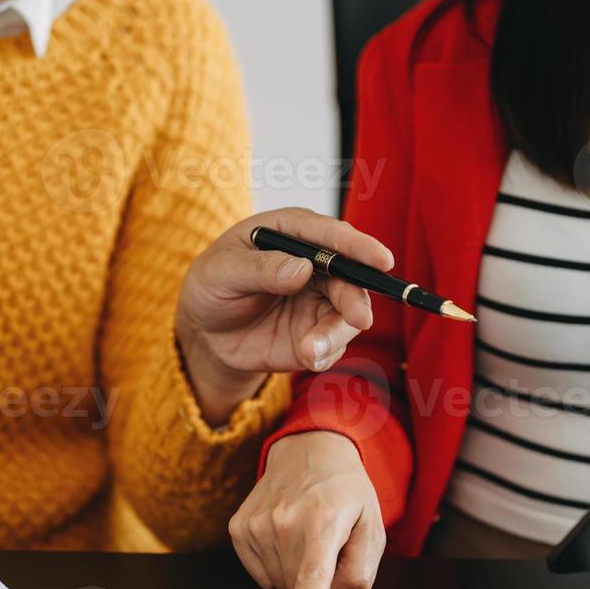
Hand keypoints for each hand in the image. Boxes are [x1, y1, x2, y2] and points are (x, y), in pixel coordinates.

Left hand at [176, 208, 392, 425]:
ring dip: (336, 333)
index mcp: (292, 232)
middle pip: (350, 277)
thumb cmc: (212, 286)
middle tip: (357, 318)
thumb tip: (302, 269)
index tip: (382, 260)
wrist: (207, 331)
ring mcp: (319, 300)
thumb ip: (259, 269)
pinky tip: (306, 357)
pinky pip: (332, 345)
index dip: (359, 246)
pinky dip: (324, 354)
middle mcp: (315, 263)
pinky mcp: (317, 333)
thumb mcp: (221, 272)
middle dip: (356, 298)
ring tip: (309, 350)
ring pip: (348, 315)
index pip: (331, 235)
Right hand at [231, 430, 384, 588]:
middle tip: (330, 550)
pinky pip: (260, 574)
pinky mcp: (239, 529)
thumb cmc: (344, 492)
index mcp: (324, 521)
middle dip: (318, 585)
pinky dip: (276, 567)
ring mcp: (257, 525)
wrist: (308, 451)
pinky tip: (286, 540)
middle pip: (298, 588)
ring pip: (279, 584)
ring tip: (308, 538)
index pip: (313, 574)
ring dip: (296, 575)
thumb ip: (360, 572)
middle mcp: (285, 522)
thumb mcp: (372, 527)